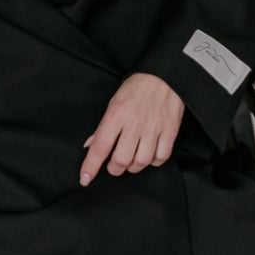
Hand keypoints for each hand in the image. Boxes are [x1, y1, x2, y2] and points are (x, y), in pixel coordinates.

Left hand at [79, 71, 184, 185]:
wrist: (165, 75)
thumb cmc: (138, 88)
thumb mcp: (114, 102)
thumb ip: (103, 127)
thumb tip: (90, 146)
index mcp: (117, 114)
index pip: (100, 147)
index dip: (91, 166)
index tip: (85, 179)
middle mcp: (134, 123)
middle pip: (121, 160)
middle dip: (114, 168)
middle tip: (114, 164)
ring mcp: (153, 128)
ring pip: (140, 162)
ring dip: (133, 166)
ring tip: (132, 159)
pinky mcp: (169, 131)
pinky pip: (160, 157)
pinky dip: (153, 161)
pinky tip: (149, 154)